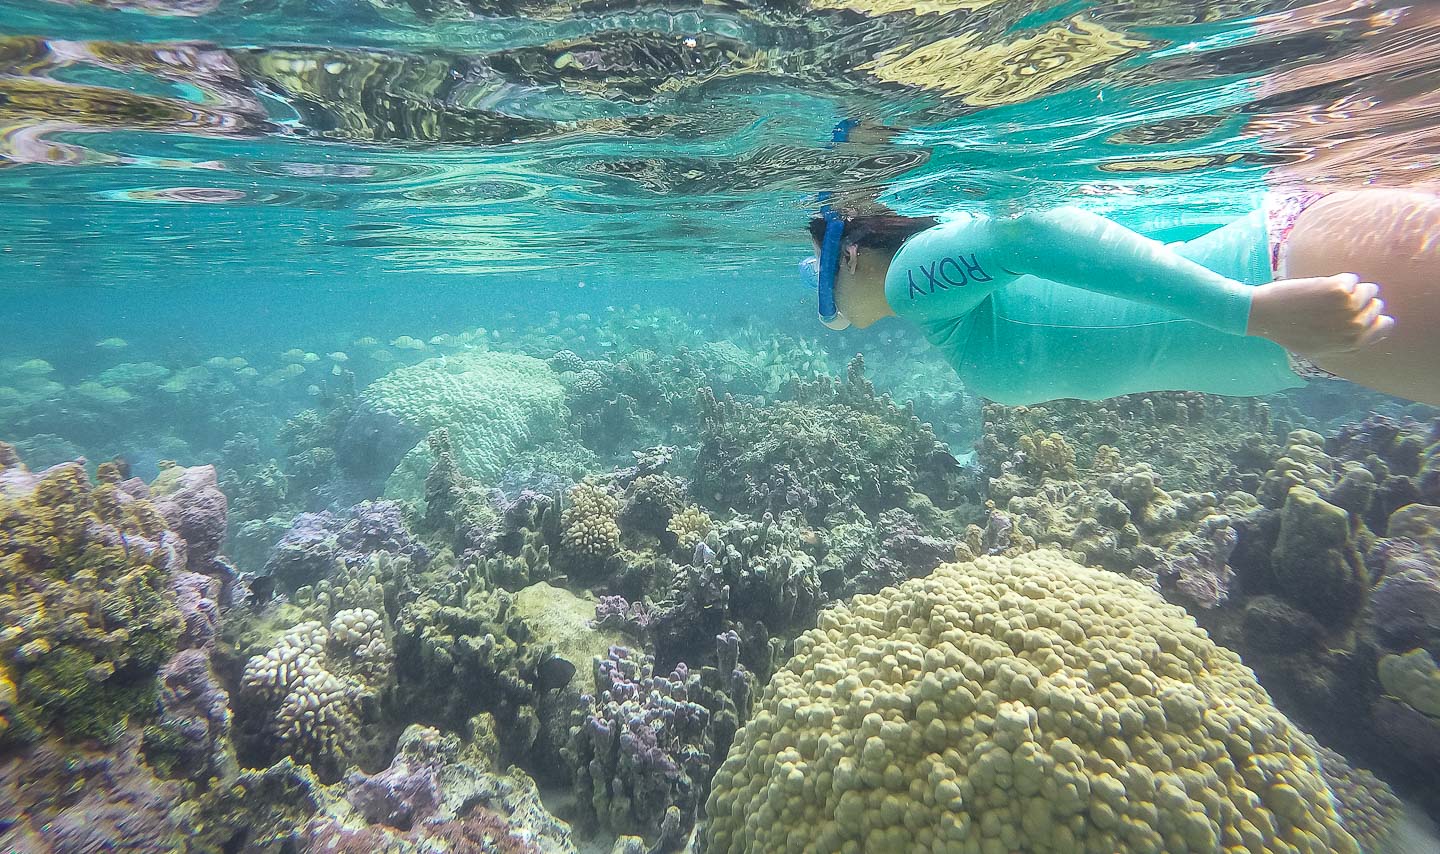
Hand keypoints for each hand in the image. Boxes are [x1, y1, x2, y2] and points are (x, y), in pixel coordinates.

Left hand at [1247, 273, 1394, 355]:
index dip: (1374, 316)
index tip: (1358, 311)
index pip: (1384, 326)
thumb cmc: (1288, 331)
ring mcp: (1348, 308)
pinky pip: (1352, 278)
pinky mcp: (1339, 290)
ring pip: (1369, 289)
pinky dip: (1339, 280)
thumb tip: (1371, 333)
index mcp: (1351, 343)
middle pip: (1376, 305)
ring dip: (1351, 288)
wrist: (1264, 315)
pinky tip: (1320, 288)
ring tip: (1328, 294)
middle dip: (1359, 301)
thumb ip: (1346, 344)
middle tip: (1333, 303)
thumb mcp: (1318, 348)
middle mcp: (1354, 328)